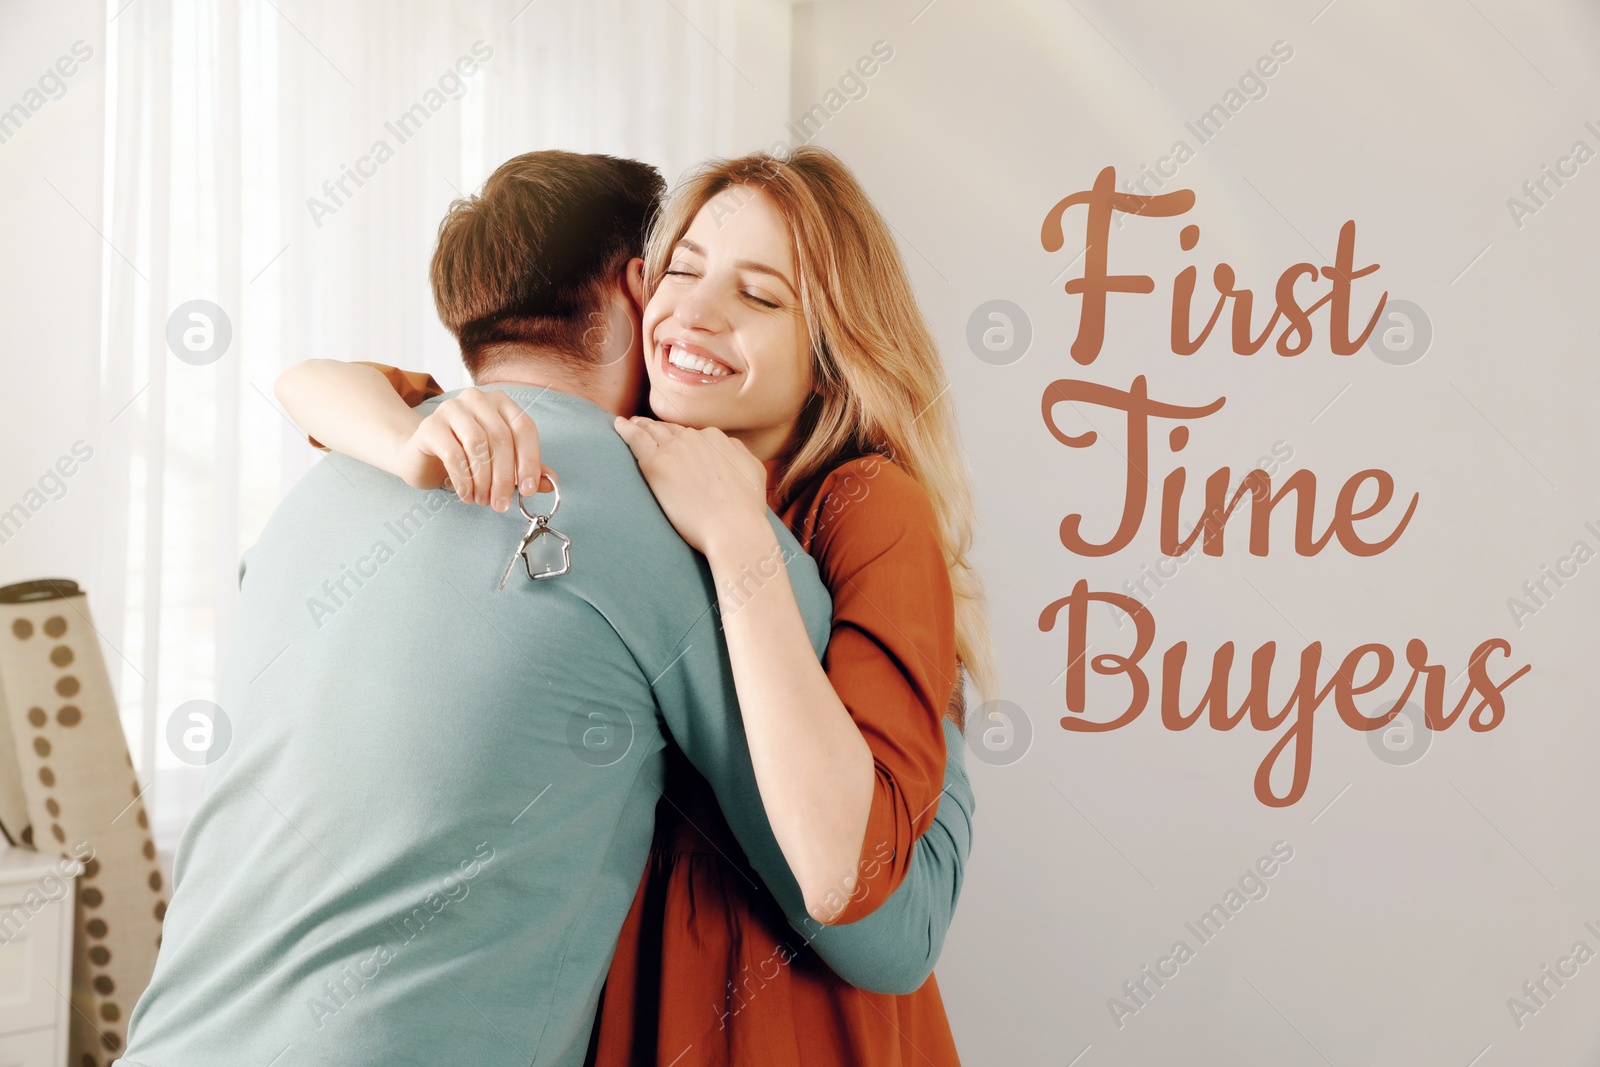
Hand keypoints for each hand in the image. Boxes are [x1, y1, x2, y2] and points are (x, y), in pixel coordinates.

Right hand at [400, 389, 554, 509]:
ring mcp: (451, 408)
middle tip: (502, 504)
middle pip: (501, 437)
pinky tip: (466, 495)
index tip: (529, 490)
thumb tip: (551, 483)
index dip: (530, 461)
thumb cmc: (466, 458)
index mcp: (501, 403)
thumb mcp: (500, 464)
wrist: (422, 457)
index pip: (524, 428)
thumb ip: (525, 469)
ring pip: (477, 444)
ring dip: (483, 479)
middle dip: (505, 477)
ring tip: (483, 500)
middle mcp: (477, 399)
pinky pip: (453, 454)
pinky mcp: (430, 425)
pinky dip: (464, 480)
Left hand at [613, 416, 770, 555]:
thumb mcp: (753, 470)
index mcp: (717, 439)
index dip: (680, 437)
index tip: (672, 440)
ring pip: (652, 431)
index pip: (693, 435)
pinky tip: (618, 425)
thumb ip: (738, 453)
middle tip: (643, 425)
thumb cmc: (745, 508)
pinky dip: (625, 430)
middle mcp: (695, 438)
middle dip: (658, 428)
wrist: (733, 526)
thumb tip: (728, 446)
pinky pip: (636, 439)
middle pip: (671, 430)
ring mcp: (675, 449)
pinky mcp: (657, 464)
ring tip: (629, 424)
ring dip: (640, 425)